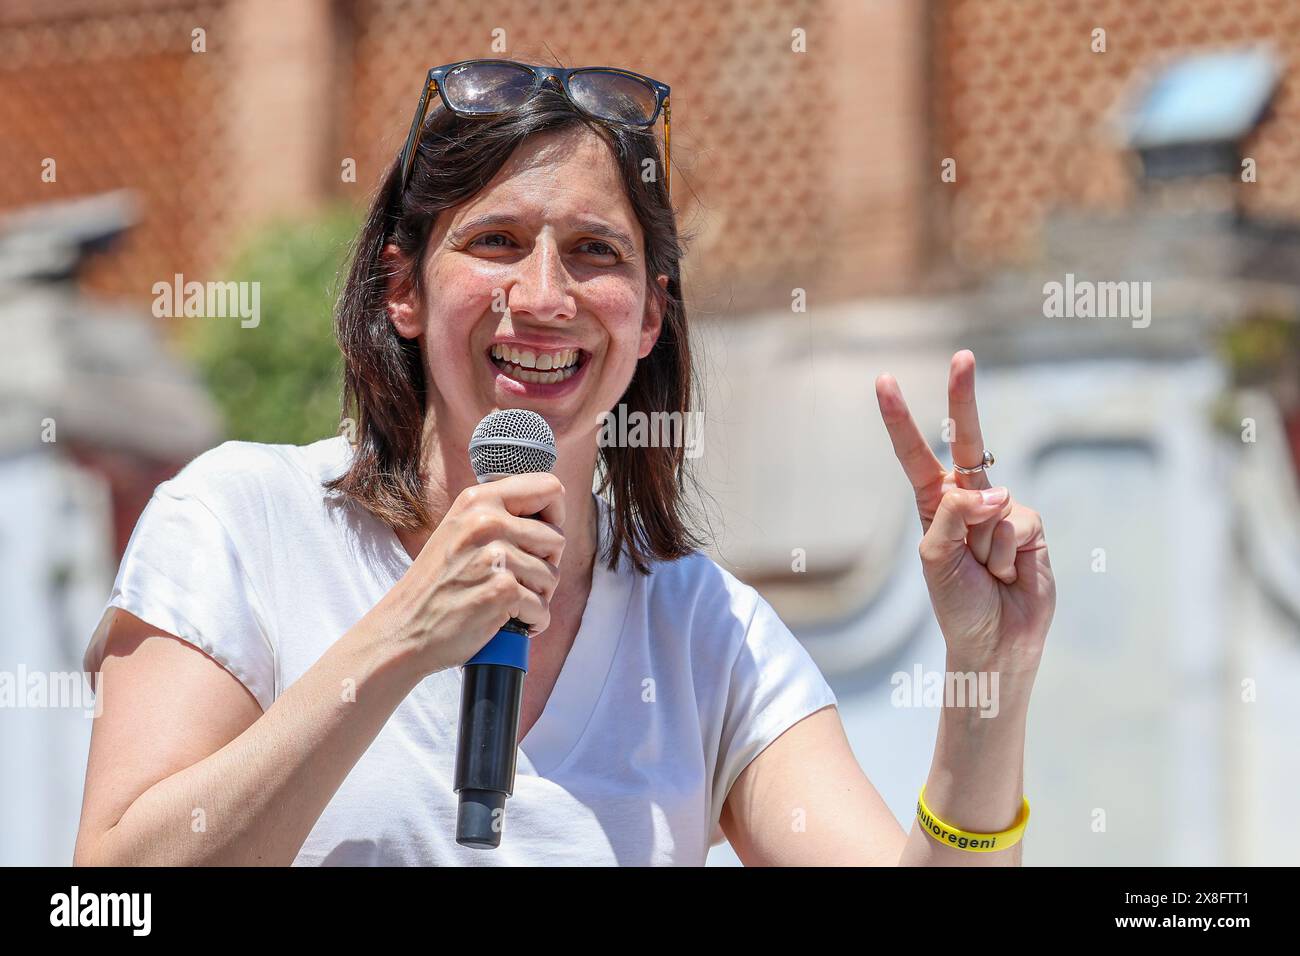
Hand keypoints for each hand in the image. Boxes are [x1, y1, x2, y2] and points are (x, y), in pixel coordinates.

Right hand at [366, 472, 565, 676]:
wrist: (403, 628)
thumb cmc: (436, 584)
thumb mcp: (460, 530)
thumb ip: (499, 514)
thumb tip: (551, 511)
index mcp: (478, 500)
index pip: (549, 487)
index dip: (554, 515)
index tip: (540, 538)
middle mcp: (486, 522)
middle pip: (556, 538)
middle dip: (545, 565)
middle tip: (517, 580)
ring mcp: (494, 556)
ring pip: (552, 576)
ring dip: (537, 596)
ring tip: (507, 602)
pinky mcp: (502, 591)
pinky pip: (542, 608)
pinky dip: (531, 622)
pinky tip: (509, 622)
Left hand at [875, 350, 1054, 679]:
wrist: (995, 642)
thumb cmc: (957, 603)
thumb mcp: (936, 558)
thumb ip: (954, 515)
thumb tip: (992, 488)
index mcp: (933, 504)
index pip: (915, 454)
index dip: (900, 419)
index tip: (884, 380)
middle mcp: (967, 499)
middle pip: (968, 440)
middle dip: (964, 397)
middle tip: (963, 355)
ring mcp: (1002, 510)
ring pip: (992, 502)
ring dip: (986, 545)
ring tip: (987, 572)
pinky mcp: (1031, 527)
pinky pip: (1017, 523)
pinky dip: (1009, 553)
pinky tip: (1010, 572)